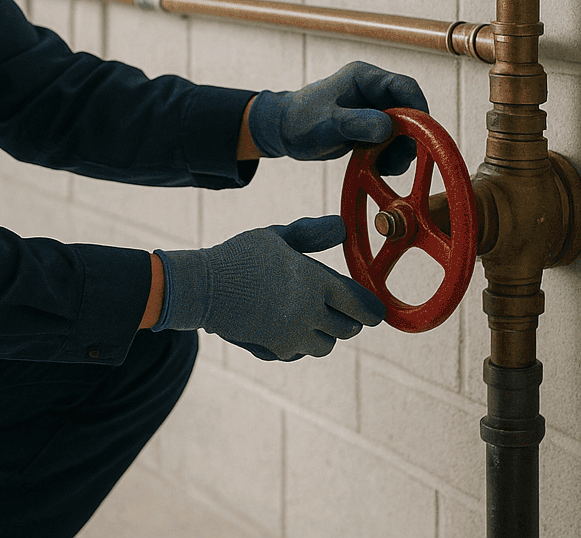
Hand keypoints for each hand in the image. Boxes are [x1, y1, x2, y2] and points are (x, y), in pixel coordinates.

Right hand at [153, 216, 384, 361]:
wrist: (204, 288)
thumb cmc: (242, 256)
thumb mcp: (278, 237)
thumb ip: (312, 233)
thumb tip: (342, 226)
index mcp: (317, 282)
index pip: (360, 305)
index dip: (372, 311)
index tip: (376, 314)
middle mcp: (310, 313)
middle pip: (348, 329)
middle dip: (349, 321)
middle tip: (343, 312)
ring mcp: (293, 335)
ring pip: (325, 346)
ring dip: (325, 335)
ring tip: (313, 320)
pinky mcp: (275, 350)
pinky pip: (298, 353)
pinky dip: (298, 344)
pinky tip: (286, 328)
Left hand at [245, 61, 426, 173]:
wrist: (282, 131)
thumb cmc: (299, 120)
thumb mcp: (328, 123)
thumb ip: (357, 124)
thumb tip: (388, 128)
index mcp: (363, 78)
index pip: (405, 87)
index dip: (418, 109)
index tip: (421, 135)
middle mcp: (372, 90)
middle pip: (409, 111)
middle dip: (409, 137)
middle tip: (399, 160)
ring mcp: (372, 109)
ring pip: (403, 129)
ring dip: (400, 150)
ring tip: (386, 168)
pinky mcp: (369, 126)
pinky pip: (391, 141)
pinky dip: (389, 155)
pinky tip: (378, 167)